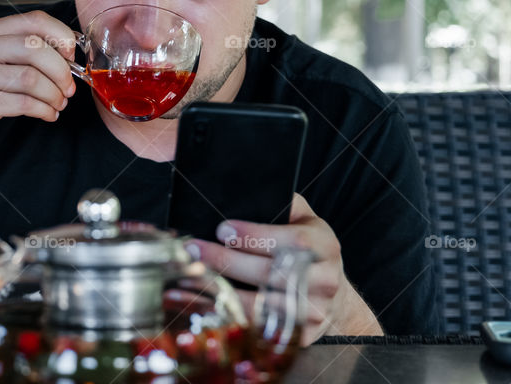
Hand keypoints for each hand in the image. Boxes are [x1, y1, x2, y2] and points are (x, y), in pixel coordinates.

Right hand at [0, 11, 76, 158]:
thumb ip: (15, 49)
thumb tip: (66, 51)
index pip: (34, 21)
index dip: (62, 36)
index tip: (71, 56)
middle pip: (36, 49)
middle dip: (62, 70)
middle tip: (69, 87)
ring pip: (32, 79)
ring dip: (54, 94)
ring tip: (58, 103)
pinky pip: (24, 104)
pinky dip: (44, 110)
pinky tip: (48, 114)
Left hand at [185, 193, 382, 344]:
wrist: (335, 297)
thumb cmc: (310, 250)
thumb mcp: (306, 221)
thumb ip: (284, 205)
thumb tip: (249, 188)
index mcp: (325, 247)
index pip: (292, 240)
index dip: (255, 235)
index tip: (222, 229)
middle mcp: (324, 281)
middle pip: (272, 274)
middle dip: (227, 261)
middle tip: (194, 250)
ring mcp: (313, 312)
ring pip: (263, 307)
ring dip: (221, 293)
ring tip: (189, 278)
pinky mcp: (300, 337)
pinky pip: (260, 330)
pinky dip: (229, 319)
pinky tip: (204, 305)